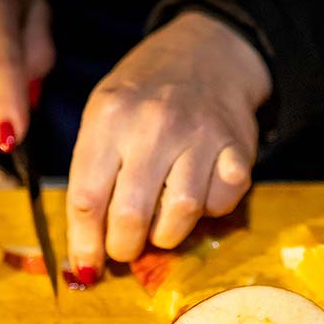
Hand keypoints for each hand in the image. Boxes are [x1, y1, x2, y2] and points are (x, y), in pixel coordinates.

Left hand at [65, 11, 271, 281]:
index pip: (86, 198)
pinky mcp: (238, 150)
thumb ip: (91, 175)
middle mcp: (153, 124)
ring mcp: (200, 136)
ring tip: (161, 223)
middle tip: (126, 247)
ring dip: (167, 234)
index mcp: (108, 117)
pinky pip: (221, 204)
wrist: (207, 54)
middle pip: (131, 215)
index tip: (87, 269)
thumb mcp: (103, 116)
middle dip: (124, 247)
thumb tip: (85, 254)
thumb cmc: (143, 95)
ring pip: (180, 215)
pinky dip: (209, 211)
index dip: (85, 245)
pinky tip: (199, 193)